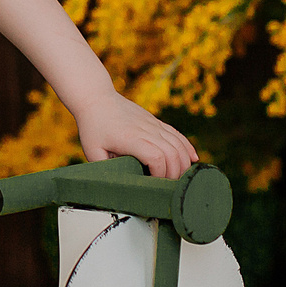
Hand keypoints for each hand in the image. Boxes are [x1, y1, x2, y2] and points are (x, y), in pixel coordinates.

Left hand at [75, 96, 199, 179]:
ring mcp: (153, 124)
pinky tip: (193, 159)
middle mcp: (146, 130)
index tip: (154, 185)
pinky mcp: (156, 122)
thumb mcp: (92, 151)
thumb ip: (106, 169)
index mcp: (130, 138)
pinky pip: (177, 135)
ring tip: (179, 178)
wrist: (97, 98)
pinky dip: (187, 148)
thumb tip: (118, 185)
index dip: (160, 174)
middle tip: (167, 188)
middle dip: (174, 174)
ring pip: (178, 144)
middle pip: (172, 153)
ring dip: (183, 163)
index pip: (156, 157)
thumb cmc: (93, 126)